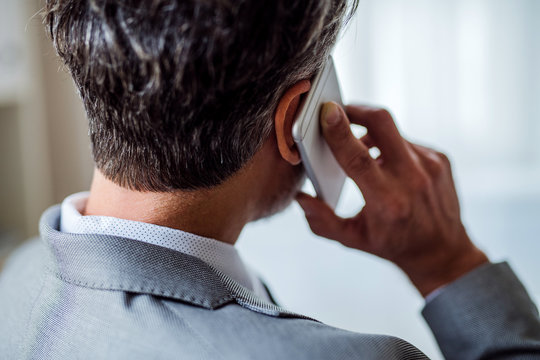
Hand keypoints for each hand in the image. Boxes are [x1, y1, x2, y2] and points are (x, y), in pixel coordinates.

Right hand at [295, 102, 488, 296]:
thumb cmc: (392, 244)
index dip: (340, 132)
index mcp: (386, 202)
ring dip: (371, 134)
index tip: (327, 111)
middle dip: (356, 110)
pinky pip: (407, 141)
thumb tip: (300, 197)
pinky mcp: (440, 158)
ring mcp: (430, 166)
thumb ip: (322, 221)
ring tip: (361, 150)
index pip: (358, 158)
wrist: (442, 250)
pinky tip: (388, 165)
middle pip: (382, 123)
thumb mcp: (352, 239)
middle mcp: (412, 179)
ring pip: (392, 132)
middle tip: (339, 112)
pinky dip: (391, 147)